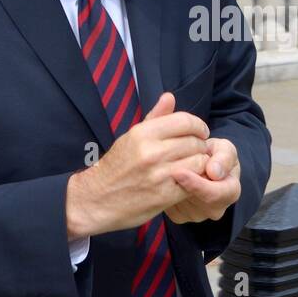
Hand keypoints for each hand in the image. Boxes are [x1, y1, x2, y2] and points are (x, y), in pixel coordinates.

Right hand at [66, 92, 210, 235]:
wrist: (97, 199)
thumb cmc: (116, 166)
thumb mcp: (131, 137)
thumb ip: (154, 117)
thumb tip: (170, 97)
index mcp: (143, 134)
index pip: (184, 121)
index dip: (198, 126)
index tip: (200, 132)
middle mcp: (152, 152)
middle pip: (194, 142)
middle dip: (200, 145)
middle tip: (196, 151)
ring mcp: (159, 175)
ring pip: (198, 161)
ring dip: (200, 163)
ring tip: (193, 165)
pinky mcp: (165, 196)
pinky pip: (194, 182)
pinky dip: (195, 180)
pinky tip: (188, 179)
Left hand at [164, 137, 241, 224]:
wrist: (201, 165)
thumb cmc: (215, 155)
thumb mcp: (225, 148)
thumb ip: (224, 157)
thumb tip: (214, 173)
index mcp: (230, 192)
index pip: (215, 194)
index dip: (197, 185)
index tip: (179, 172)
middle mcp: (216, 209)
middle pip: (194, 199)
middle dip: (181, 183)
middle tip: (169, 166)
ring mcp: (197, 216)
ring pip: (180, 202)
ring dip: (172, 186)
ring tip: (172, 168)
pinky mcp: (180, 217)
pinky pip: (170, 207)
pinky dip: (166, 191)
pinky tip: (168, 179)